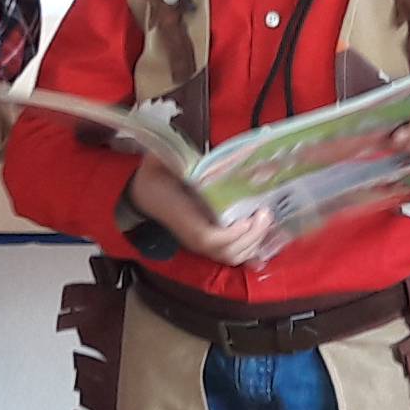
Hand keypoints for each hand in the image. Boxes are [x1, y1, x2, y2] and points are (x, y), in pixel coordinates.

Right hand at [129, 161, 280, 268]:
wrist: (144, 190)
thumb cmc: (158, 174)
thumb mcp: (165, 162)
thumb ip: (180, 159)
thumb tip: (203, 153)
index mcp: (182, 217)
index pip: (207, 238)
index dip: (230, 234)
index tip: (247, 218)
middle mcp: (193, 236)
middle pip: (227, 251)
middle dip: (252, 235)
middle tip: (265, 212)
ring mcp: (200, 242)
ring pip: (232, 256)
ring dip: (254, 241)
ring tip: (264, 219)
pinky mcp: (208, 242)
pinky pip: (231, 254)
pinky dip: (249, 251)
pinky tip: (264, 242)